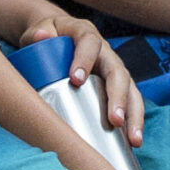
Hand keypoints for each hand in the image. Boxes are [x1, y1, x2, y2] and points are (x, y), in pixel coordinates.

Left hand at [20, 10, 144, 146]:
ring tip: (134, 139)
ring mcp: (113, 68)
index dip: (85, 59)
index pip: (90, 43)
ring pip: (130, 90)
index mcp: (86, 34)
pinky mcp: (116, 85)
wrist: (57, 36)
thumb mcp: (39, 29)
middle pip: (118, 72)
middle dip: (118, 97)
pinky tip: (133, 141)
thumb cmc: (48, 35)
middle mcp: (105, 51)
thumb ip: (36, 34)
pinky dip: (133, 121)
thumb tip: (42, 35)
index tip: (75, 79)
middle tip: (114, 120)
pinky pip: (130, 101)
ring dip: (134, 115)